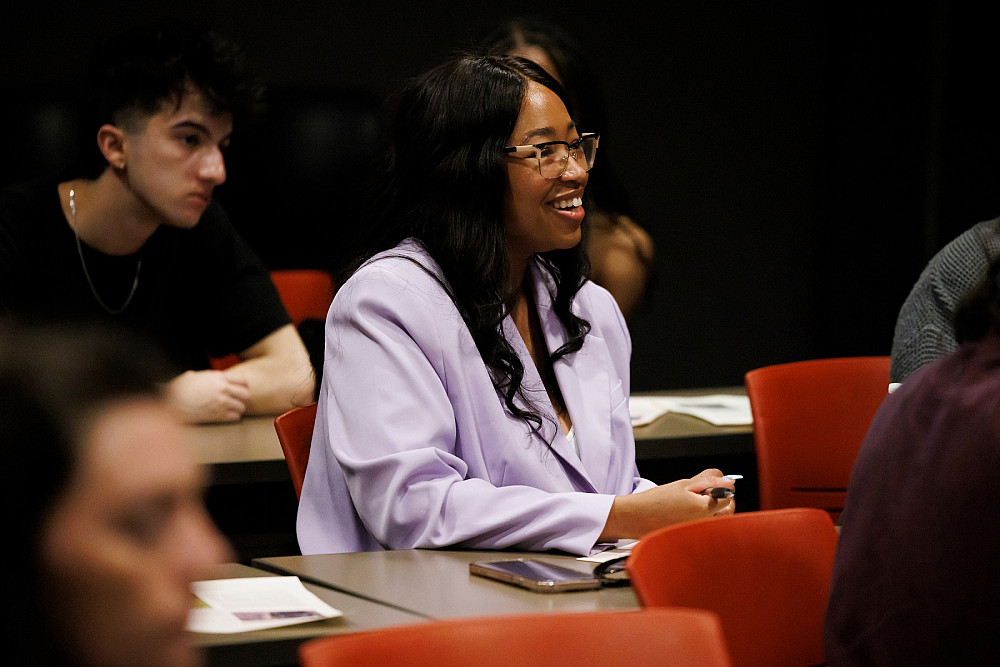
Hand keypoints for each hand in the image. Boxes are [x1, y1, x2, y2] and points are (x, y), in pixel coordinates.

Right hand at [165, 369, 250, 422]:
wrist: (171, 402)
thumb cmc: (179, 388)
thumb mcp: (193, 376)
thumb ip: (206, 377)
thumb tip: (206, 377)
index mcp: (218, 377)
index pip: (242, 380)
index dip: (242, 386)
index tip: (240, 389)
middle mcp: (223, 389)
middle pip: (246, 394)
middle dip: (242, 398)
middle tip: (237, 401)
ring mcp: (221, 402)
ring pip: (241, 407)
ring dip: (238, 409)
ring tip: (232, 410)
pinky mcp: (217, 415)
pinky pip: (234, 417)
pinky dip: (233, 417)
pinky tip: (227, 416)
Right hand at [599, 468, 735, 540]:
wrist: (635, 518)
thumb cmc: (656, 501)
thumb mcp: (683, 484)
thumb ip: (708, 482)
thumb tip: (729, 481)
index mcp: (705, 508)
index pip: (728, 496)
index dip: (720, 487)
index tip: (709, 484)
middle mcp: (705, 524)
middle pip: (728, 511)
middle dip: (720, 500)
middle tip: (702, 493)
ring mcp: (699, 534)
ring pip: (718, 521)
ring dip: (713, 511)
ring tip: (693, 505)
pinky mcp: (692, 539)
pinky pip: (706, 529)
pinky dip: (701, 520)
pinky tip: (686, 515)